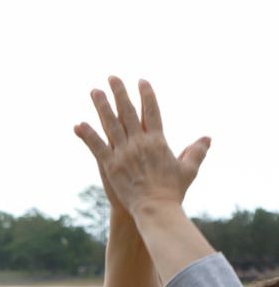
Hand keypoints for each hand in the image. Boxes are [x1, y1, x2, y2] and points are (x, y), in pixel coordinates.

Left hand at [74, 77, 210, 216]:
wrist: (155, 209)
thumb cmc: (173, 191)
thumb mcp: (189, 169)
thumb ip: (196, 151)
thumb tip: (207, 138)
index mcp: (158, 141)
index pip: (151, 111)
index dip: (146, 95)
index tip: (141, 81)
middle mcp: (139, 143)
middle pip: (128, 112)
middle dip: (120, 93)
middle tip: (112, 77)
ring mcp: (123, 153)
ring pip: (110, 124)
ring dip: (101, 106)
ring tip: (94, 91)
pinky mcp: (110, 166)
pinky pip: (96, 146)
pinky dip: (88, 135)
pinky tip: (79, 124)